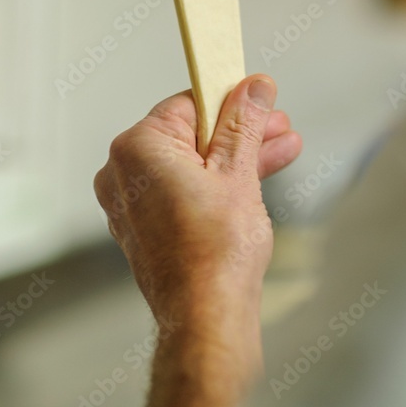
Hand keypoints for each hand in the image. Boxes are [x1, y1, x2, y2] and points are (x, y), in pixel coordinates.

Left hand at [93, 75, 301, 321]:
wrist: (207, 317)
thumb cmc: (214, 253)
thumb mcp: (238, 172)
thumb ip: (243, 124)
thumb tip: (254, 88)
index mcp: (137, 148)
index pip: (186, 104)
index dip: (228, 99)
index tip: (257, 96)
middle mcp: (124, 174)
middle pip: (190, 135)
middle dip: (239, 130)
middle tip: (276, 123)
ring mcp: (132, 205)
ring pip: (191, 165)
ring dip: (236, 157)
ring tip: (281, 148)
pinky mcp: (146, 229)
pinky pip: (184, 191)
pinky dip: (217, 184)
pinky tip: (257, 176)